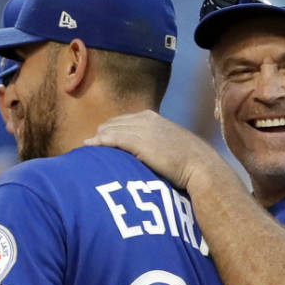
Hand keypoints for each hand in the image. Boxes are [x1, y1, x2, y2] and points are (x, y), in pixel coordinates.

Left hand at [86, 110, 223, 190]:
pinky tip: (88, 147)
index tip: (102, 142)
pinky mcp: (138, 142)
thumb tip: (147, 153)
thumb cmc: (189, 162)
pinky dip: (99, 142)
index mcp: (152, 117)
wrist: (200, 167)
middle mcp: (145, 119)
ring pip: (109, 130)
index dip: (111, 131)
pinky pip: (111, 139)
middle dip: (101, 134)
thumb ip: (156, 142)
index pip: (123, 120)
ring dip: (97, 139)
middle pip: (112, 123)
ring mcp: (141, 129)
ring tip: (85, 150)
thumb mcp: (171, 144)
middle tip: (90, 148)